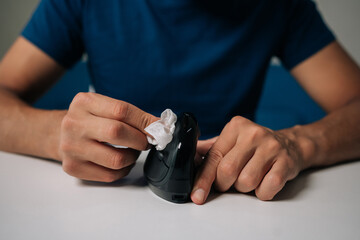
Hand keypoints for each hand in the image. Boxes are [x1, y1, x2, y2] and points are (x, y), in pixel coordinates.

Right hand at [59, 92, 157, 181]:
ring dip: (132, 157)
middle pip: (117, 133)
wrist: (59, 134)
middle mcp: (74, 124)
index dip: (144, 121)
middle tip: (146, 142)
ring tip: (132, 151)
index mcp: (84, 103)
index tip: (158, 128)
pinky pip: (110, 175)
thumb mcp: (105, 107)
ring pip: (116, 159)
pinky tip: (122, 162)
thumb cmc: (90, 120)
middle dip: (140, 140)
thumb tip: (161, 126)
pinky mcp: (73, 167)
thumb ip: (131, 115)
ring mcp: (71, 147)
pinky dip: (123, 170)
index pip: (121, 110)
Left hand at [191, 116, 305, 203]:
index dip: (203, 179)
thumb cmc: (254, 146)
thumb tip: (190, 157)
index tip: (197, 195)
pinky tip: (264, 182)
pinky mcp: (286, 162)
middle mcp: (253, 133)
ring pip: (246, 182)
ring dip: (245, 188)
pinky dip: (262, 192)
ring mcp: (271, 147)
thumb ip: (210, 149)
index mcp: (235, 127)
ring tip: (250, 178)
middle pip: (228, 171)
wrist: (290, 144)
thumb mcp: (231, 141)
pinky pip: (267, 188)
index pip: (214, 156)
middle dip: (225, 184)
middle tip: (230, 182)